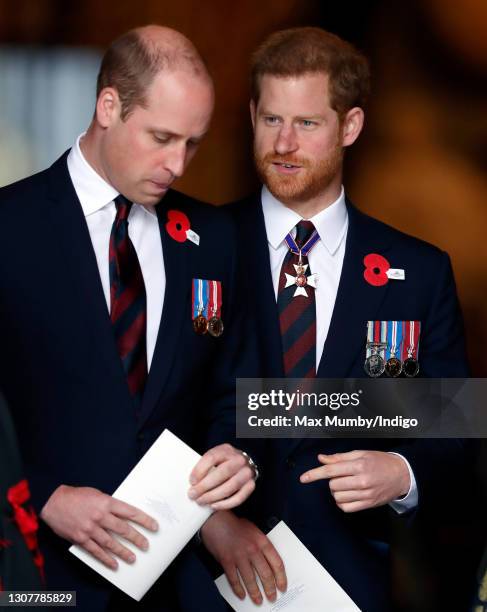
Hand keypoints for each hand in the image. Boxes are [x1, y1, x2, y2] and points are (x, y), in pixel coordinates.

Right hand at [40, 485, 157, 568]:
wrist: (54, 501)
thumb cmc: (77, 496)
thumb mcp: (97, 494)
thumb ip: (109, 505)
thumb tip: (124, 515)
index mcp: (106, 502)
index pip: (130, 512)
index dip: (144, 520)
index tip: (154, 526)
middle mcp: (100, 516)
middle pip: (123, 529)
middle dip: (137, 538)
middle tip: (146, 545)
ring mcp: (90, 528)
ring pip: (111, 543)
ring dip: (123, 552)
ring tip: (133, 558)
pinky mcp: (81, 538)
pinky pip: (96, 551)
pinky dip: (106, 559)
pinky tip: (114, 564)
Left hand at [188, 444, 255, 509]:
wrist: (243, 463)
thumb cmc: (223, 462)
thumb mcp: (214, 457)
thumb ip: (205, 465)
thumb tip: (191, 482)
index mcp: (226, 450)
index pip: (212, 457)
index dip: (200, 470)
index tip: (191, 481)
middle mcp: (239, 460)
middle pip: (222, 473)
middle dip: (205, 486)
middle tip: (193, 494)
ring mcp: (247, 472)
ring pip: (231, 486)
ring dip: (213, 496)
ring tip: (201, 501)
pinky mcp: (250, 485)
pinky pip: (239, 498)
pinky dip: (225, 504)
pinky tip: (214, 505)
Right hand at [201, 511, 286, 604]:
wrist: (216, 520)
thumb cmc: (236, 525)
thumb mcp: (254, 531)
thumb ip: (262, 546)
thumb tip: (269, 565)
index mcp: (262, 541)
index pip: (277, 563)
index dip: (281, 578)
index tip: (282, 587)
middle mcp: (252, 549)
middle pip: (265, 574)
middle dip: (270, 589)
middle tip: (272, 598)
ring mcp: (239, 556)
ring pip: (250, 580)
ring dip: (255, 593)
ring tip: (258, 601)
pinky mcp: (227, 560)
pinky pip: (234, 579)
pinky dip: (238, 589)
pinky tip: (242, 595)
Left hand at [300, 450, 409, 511]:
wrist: (402, 474)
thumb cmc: (380, 461)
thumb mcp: (360, 454)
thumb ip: (339, 457)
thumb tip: (321, 459)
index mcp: (359, 465)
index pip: (331, 470)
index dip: (315, 474)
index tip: (303, 478)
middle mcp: (362, 480)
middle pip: (333, 485)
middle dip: (332, 480)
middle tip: (343, 475)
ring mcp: (365, 494)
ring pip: (338, 497)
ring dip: (337, 491)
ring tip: (347, 484)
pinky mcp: (368, 504)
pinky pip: (346, 508)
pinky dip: (342, 502)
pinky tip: (347, 495)